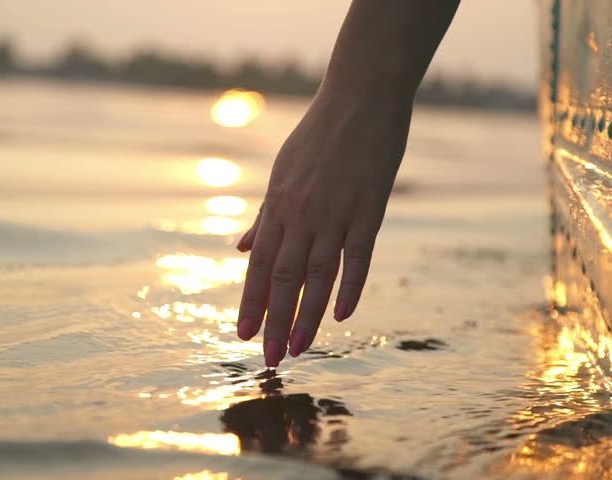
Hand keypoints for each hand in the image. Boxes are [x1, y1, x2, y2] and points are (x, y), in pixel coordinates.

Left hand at [235, 89, 412, 366]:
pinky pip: (358, 254)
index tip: (244, 335)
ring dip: (308, 315)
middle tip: (270, 359)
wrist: (359, 97)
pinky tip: (342, 315)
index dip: (251, 302)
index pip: (259, 265)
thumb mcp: (281, 173)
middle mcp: (301, 213)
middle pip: (285, 278)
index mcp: (278, 205)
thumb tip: (241, 247)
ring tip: (301, 349)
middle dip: (276, 322)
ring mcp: (335, 211)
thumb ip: (264, 216)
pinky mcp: (369, 207)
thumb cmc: (317, 136)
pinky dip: (350, 286)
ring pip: (318, 274)